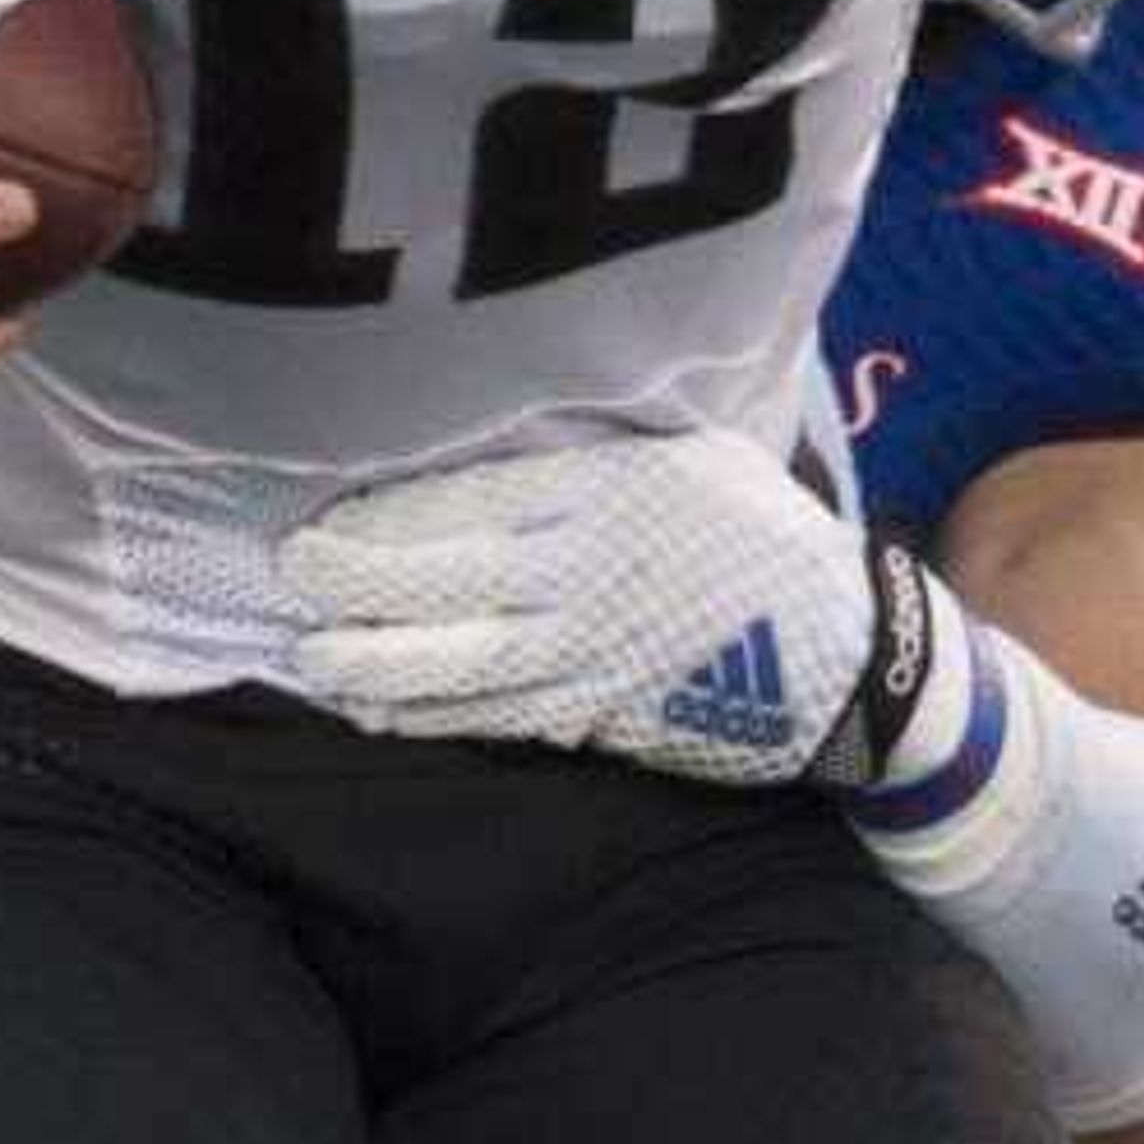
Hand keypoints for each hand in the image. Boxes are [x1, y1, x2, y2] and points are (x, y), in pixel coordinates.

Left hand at [281, 425, 878, 779]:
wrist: (848, 655)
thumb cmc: (763, 538)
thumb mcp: (693, 456)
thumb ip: (600, 449)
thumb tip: (499, 426)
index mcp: (609, 489)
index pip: (475, 499)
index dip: (390, 516)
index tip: (328, 517)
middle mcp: (589, 569)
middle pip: (450, 577)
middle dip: (361, 583)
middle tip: (295, 579)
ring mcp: (593, 650)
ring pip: (461, 659)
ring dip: (377, 661)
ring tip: (314, 657)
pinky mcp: (602, 716)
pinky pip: (498, 716)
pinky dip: (432, 715)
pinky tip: (379, 708)